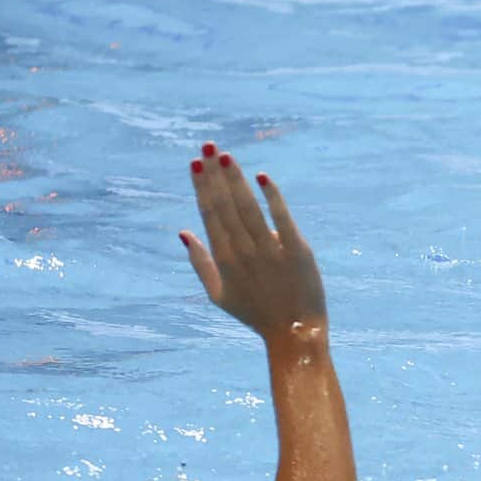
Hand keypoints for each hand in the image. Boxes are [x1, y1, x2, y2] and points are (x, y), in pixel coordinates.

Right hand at [182, 143, 326, 339]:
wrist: (294, 334)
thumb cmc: (255, 314)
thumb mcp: (219, 295)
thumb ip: (199, 262)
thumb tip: (183, 231)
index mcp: (224, 260)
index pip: (210, 215)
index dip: (202, 187)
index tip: (195, 163)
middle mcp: (244, 252)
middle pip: (226, 205)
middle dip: (215, 174)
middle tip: (207, 146)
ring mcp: (271, 251)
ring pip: (250, 208)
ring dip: (236, 179)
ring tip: (226, 156)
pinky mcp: (298, 251)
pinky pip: (282, 219)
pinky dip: (273, 197)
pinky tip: (262, 176)